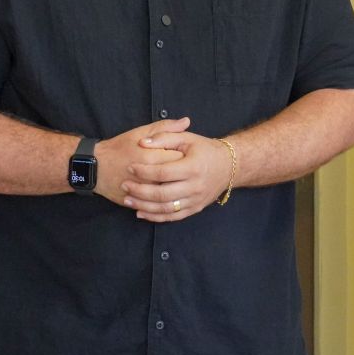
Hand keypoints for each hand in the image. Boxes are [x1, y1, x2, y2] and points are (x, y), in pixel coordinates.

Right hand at [93, 118, 188, 207]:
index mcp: (151, 157)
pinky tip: (168, 196)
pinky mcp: (136, 202)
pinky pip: (155, 207)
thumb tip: (186, 122)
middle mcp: (148, 177)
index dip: (186, 157)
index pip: (179, 159)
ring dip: (175, 190)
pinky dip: (164, 202)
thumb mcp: (141, 132)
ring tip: (176, 182)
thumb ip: (165, 127)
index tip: (186, 154)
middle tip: (183, 170)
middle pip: (176, 179)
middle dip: (182, 175)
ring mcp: (142, 192)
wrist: (95, 166)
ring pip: (168, 195)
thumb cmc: (119, 147)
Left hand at [121, 129, 235, 221]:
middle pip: (162, 194)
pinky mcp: (195, 208)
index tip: (130, 167)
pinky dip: (155, 217)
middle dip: (140, 191)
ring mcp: (195, 200)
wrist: (228, 165)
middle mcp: (195, 186)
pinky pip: (173, 217)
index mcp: (192, 167)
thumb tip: (143, 142)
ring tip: (127, 200)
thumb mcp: (187, 138)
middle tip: (124, 185)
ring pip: (165, 209)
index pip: (163, 173)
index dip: (144, 171)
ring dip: (144, 206)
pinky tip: (141, 213)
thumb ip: (164, 137)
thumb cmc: (205, 149)